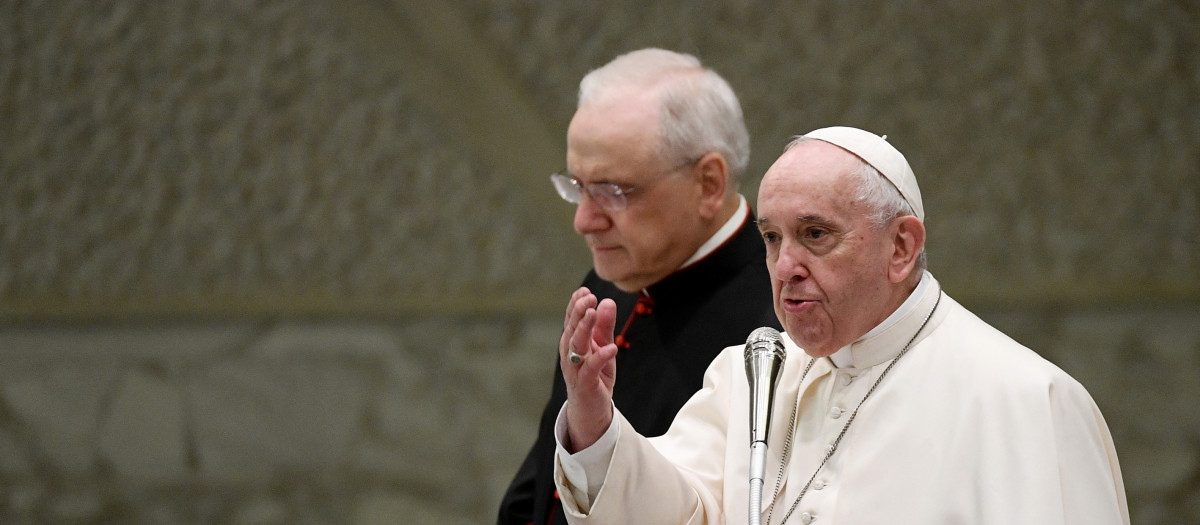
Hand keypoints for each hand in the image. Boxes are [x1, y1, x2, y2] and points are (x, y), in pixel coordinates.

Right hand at [559, 287, 618, 452]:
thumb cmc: (595, 374)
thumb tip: (608, 301)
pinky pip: (591, 369)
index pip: (571, 319)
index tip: (584, 290)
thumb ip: (605, 326)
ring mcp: (574, 369)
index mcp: (572, 341)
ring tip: (593, 313)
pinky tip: (611, 348)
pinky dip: (600, 357)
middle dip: (578, 312)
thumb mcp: (603, 346)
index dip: (575, 304)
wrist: (591, 409)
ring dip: (584, 328)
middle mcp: (569, 353)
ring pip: (576, 346)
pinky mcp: (584, 384)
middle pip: (571, 329)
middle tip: (589, 297)